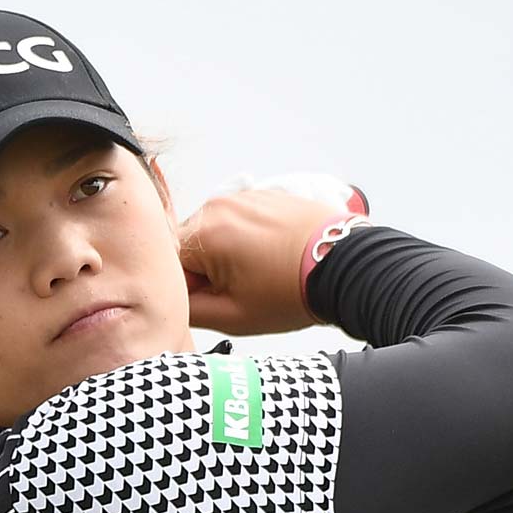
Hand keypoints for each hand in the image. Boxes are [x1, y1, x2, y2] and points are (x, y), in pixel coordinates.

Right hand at [177, 188, 345, 336]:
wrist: (345, 267)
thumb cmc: (294, 290)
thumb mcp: (232, 316)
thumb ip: (188, 309)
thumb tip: (171, 303)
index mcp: (204, 233)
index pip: (167, 263)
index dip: (186, 288)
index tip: (211, 300)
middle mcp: (218, 206)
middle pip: (189, 245)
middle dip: (205, 270)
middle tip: (239, 291)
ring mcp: (244, 197)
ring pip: (214, 234)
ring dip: (226, 256)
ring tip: (260, 274)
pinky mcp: (264, 196)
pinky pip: (239, 222)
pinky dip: (247, 241)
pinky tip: (271, 259)